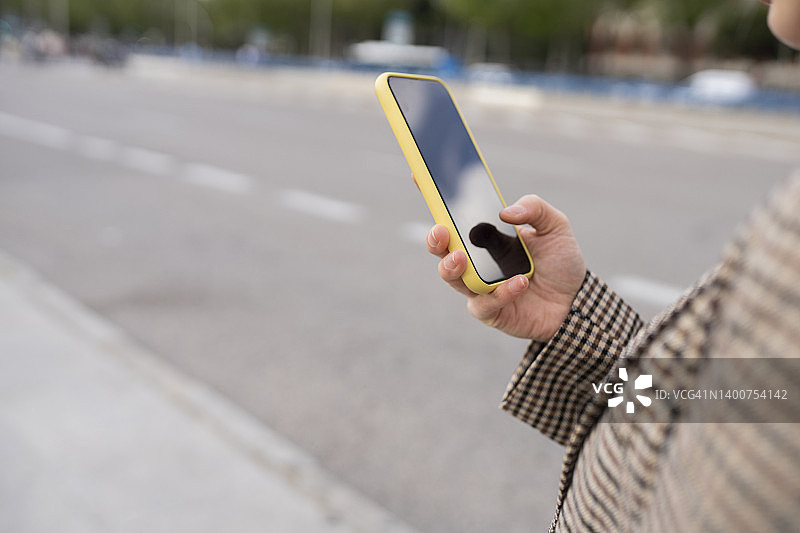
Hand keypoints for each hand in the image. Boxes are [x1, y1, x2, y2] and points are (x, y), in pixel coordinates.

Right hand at [426, 195, 585, 340]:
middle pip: (442, 249)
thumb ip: (535, 208)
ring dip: (452, 267)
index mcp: (485, 235)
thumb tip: (505, 211)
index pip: (454, 216)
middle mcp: (476, 260)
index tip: (421, 177)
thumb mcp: (555, 226)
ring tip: (461, 257)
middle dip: (435, 240)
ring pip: (452, 278)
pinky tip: (519, 282)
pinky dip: (500, 292)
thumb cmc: (560, 261)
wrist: (576, 300)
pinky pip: (484, 303)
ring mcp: (480, 286)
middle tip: (441, 231)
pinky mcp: (490, 311)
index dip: (434, 197)